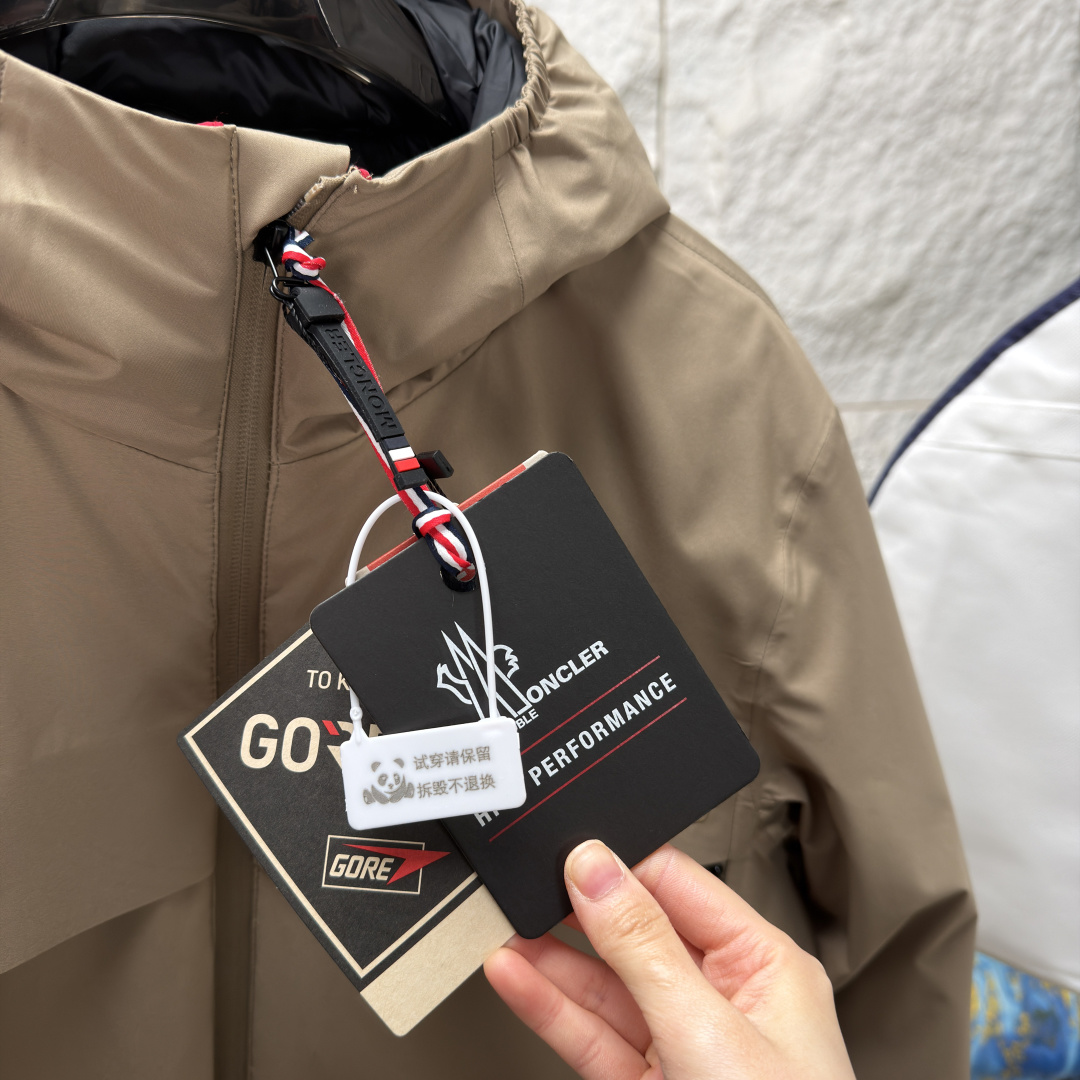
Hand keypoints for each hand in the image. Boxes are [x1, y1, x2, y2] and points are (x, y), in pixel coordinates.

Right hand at [484, 841, 855, 1079]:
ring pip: (605, 988)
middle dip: (576, 914)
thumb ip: (645, 946)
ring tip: (504, 930)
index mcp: (763, 966)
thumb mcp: (709, 1030)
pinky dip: (551, 1009)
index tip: (567, 847)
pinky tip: (517, 979)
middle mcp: (724, 1000)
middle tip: (522, 887)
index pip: (680, 887)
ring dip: (551, 961)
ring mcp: (684, 1047)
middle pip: (635, 935)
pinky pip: (593, 1036)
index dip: (620, 863)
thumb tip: (597, 868)